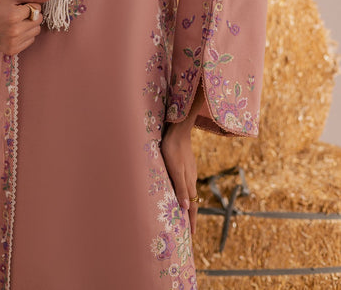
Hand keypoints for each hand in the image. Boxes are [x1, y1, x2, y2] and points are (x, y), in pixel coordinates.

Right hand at [0, 0, 52, 55]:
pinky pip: (30, 41)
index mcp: (14, 16)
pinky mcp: (12, 51)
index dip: (30, 5)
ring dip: (30, 26)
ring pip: (36, 31)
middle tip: (18, 14)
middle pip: (39, 20)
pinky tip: (15, 32)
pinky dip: (25, 35)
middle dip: (32, 15)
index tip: (19, 6)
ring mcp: (13, 42)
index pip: (37, 8)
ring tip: (16, 23)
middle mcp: (14, 31)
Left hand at [160, 120, 198, 234]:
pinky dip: (183, 192)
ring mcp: (189, 171)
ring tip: (182, 213)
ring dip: (187, 203)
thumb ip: (181, 188)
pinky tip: (178, 191)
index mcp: (189, 182)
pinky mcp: (185, 164)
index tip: (192, 236)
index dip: (192, 220)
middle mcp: (191, 178)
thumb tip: (187, 208)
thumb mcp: (175, 170)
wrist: (178, 129)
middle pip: (193, 200)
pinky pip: (185, 183)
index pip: (193, 206)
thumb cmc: (173, 149)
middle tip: (188, 229)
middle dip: (191, 215)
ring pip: (189, 191)